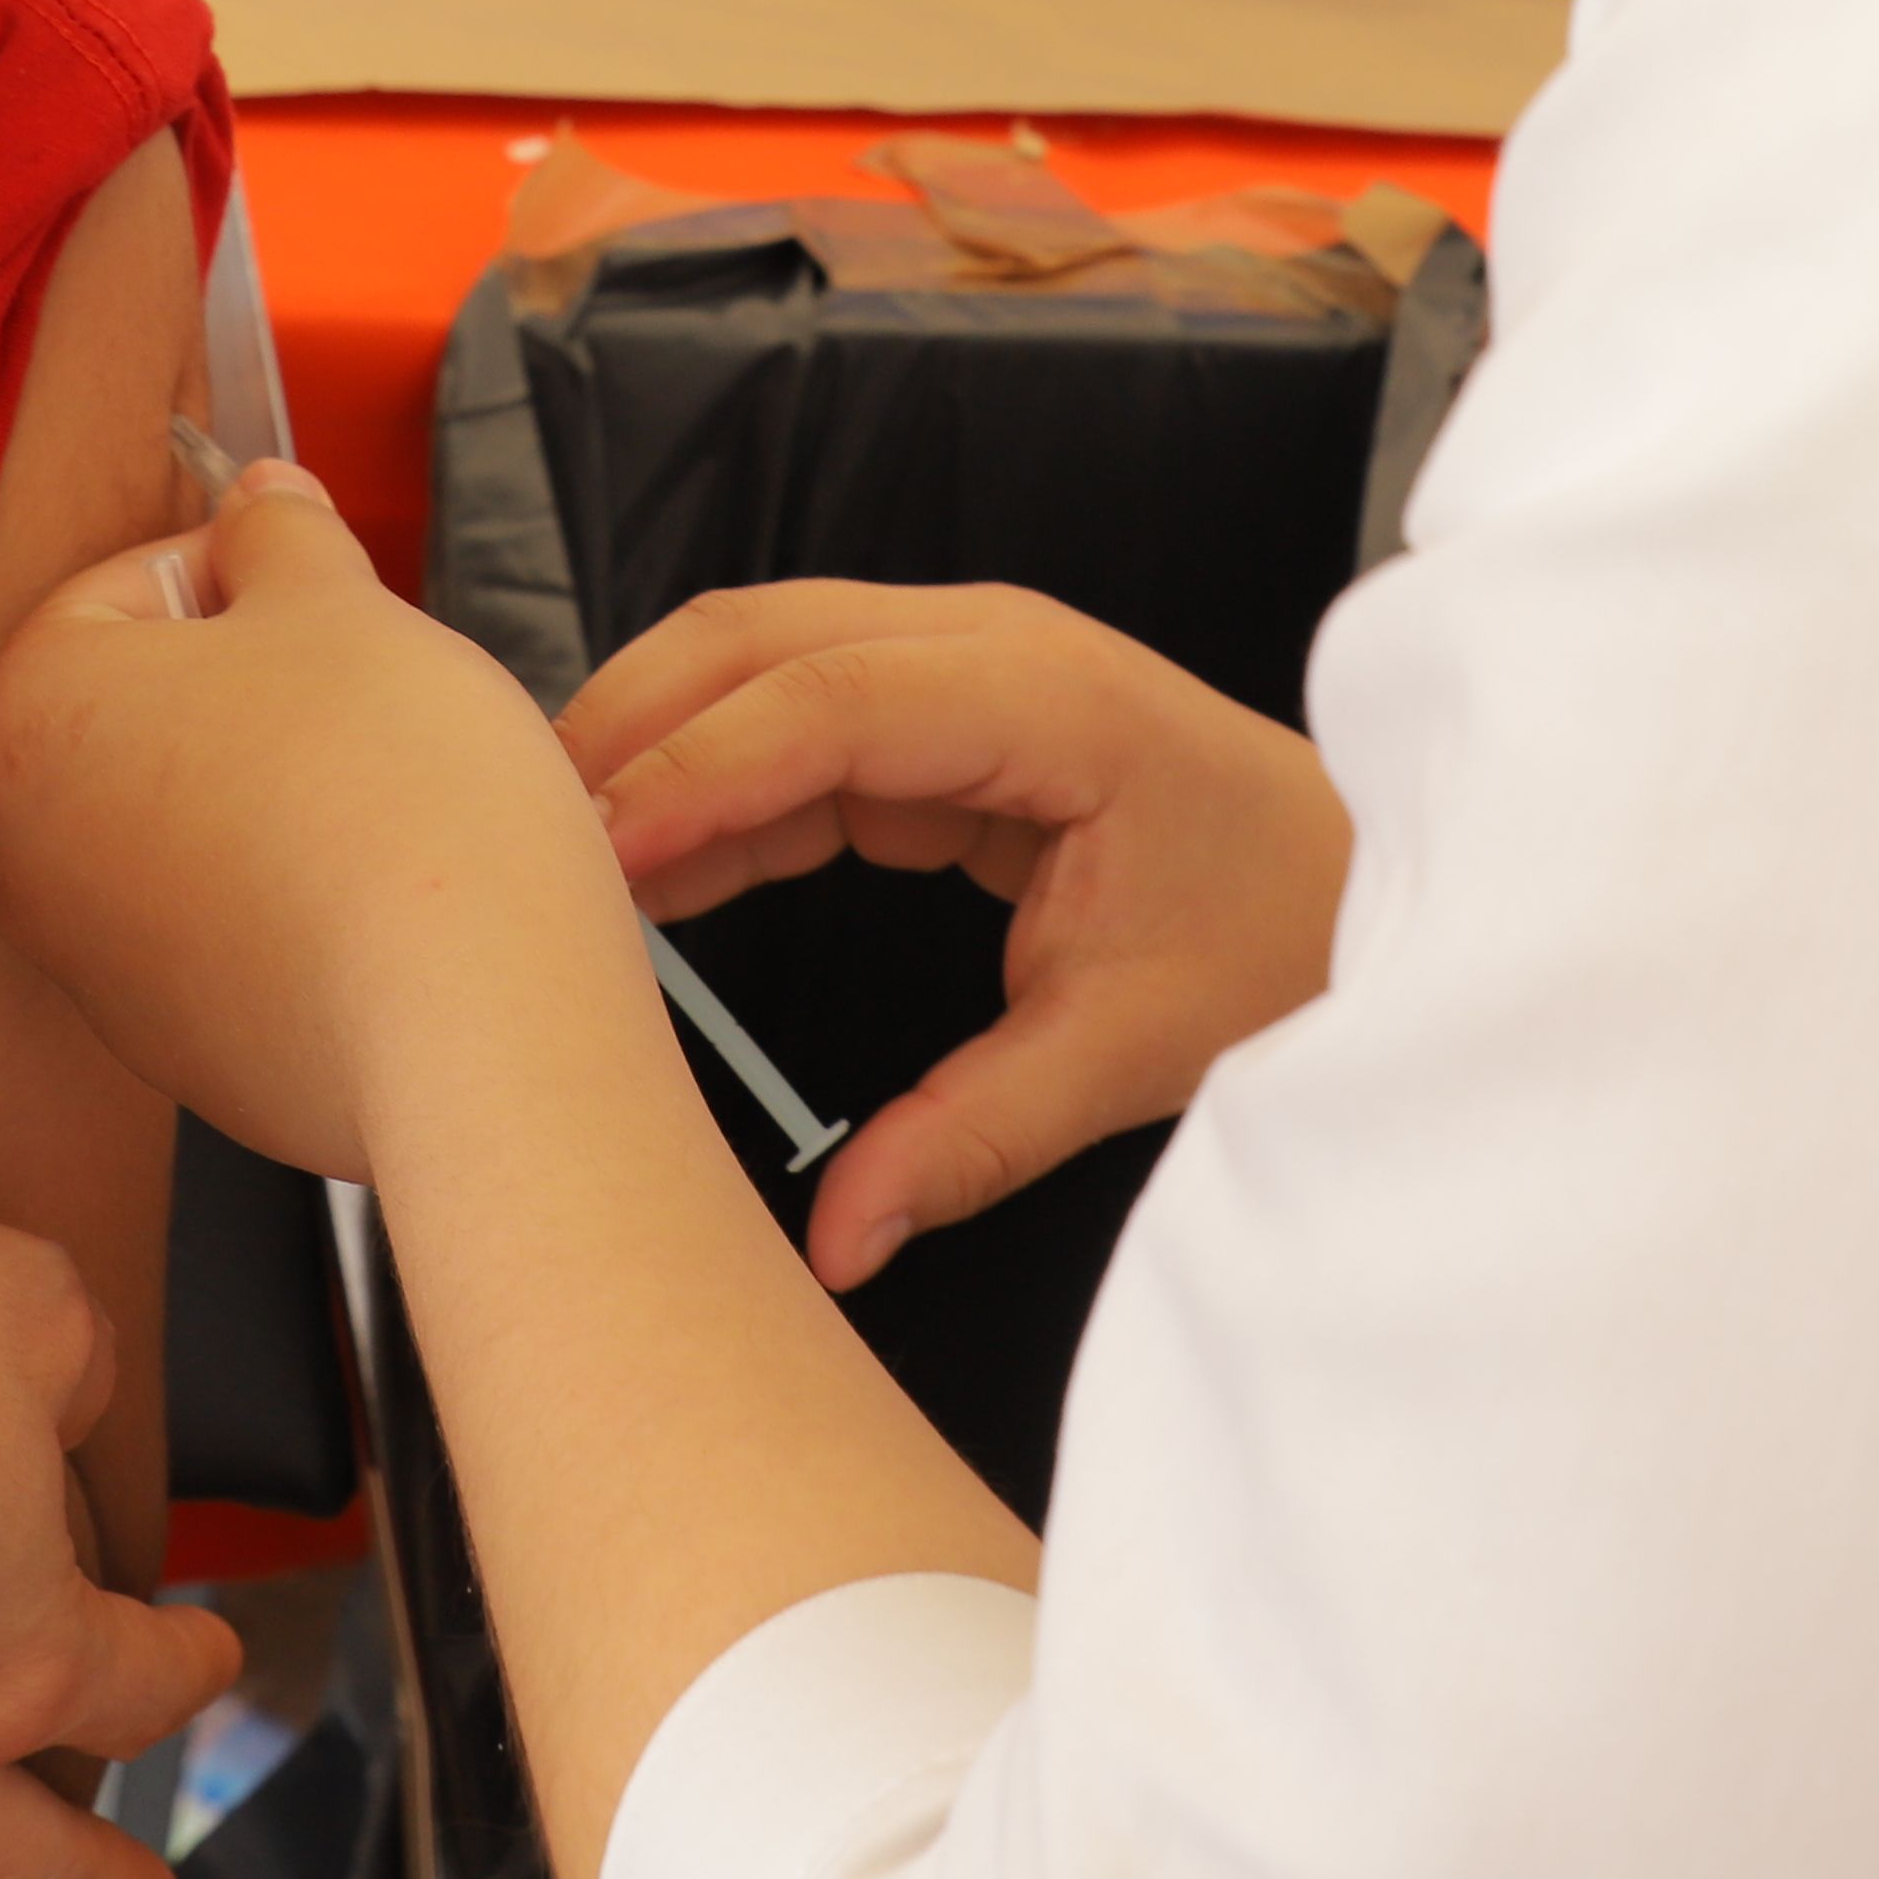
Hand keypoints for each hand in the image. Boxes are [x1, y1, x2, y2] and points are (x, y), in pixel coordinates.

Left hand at [0, 463, 631, 1185]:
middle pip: (148, 713)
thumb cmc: (389, 794)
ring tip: (391, 797)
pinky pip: (234, 931)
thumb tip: (258, 504)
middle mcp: (24, 857)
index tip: (325, 589)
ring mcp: (98, 969)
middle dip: (257, 686)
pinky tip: (385, 893)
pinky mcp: (180, 1051)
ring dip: (281, 792)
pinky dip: (299, 899)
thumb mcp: (337, 603)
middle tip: (367, 691)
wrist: (466, 1026)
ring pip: (195, 823)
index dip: (245, 570)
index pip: (125, 588)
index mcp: (27, 718)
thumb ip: (280, 534)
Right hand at [567, 584, 1348, 1292]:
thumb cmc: (1274, 936)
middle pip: (757, 636)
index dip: (694, 772)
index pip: (822, 702)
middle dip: (629, 722)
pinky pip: (789, 717)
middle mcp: (986, 647)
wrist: (1361, 882)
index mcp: (1043, 700)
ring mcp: (958, 665)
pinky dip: (705, 777)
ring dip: (650, 737)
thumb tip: (840, 1242)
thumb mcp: (1130, 1051)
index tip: (588, 849)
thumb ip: (970, 1138)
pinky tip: (639, 862)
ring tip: (547, 852)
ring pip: (754, 657)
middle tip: (517, 839)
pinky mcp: (937, 711)